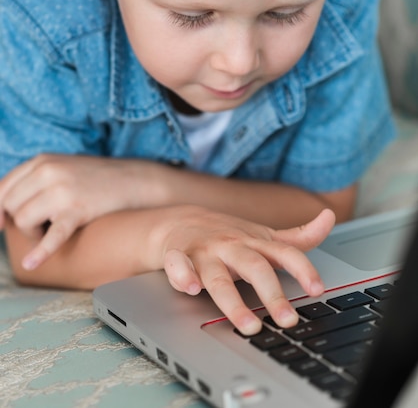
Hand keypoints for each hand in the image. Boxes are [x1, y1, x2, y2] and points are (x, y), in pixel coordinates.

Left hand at [0, 153, 158, 269]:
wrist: (132, 180)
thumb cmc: (94, 179)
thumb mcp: (61, 168)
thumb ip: (34, 180)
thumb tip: (2, 210)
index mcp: (42, 161)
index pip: (3, 187)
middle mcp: (48, 172)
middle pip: (10, 206)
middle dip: (19, 221)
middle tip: (40, 224)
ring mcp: (62, 190)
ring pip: (23, 221)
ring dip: (33, 232)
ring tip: (52, 228)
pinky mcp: (77, 210)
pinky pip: (52, 236)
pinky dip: (39, 252)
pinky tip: (30, 263)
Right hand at [161, 207, 334, 334]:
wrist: (179, 222)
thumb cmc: (227, 235)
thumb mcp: (263, 235)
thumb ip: (297, 236)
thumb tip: (329, 217)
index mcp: (255, 242)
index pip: (285, 252)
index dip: (303, 269)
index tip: (318, 290)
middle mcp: (232, 246)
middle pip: (254, 267)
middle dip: (272, 293)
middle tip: (288, 320)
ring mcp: (206, 252)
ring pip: (218, 277)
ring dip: (233, 301)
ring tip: (249, 325)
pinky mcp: (180, 257)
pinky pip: (178, 265)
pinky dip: (182, 275)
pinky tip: (190, 288)